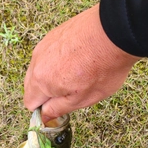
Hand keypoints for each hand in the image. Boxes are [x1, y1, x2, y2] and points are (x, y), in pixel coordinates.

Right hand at [24, 4, 139, 122]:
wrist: (117, 31)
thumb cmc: (102, 68)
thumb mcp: (82, 99)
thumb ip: (58, 109)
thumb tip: (44, 117)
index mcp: (40, 82)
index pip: (30, 103)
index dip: (43, 109)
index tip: (58, 108)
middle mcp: (37, 62)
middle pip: (31, 86)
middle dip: (46, 93)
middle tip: (69, 92)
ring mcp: (44, 45)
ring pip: (40, 69)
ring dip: (51, 76)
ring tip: (75, 74)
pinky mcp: (53, 34)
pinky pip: (47, 54)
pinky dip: (57, 61)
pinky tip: (75, 60)